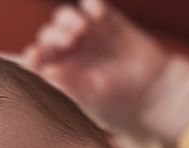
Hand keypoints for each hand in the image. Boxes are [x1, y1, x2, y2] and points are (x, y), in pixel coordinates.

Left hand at [23, 0, 168, 126]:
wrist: (155, 89)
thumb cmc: (121, 98)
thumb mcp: (93, 92)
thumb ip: (69, 81)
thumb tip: (46, 70)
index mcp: (63, 72)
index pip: (39, 60)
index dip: (34, 55)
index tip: (35, 53)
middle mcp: (73, 52)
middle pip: (50, 34)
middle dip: (54, 34)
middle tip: (71, 40)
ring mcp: (90, 35)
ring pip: (66, 16)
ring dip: (68, 18)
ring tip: (82, 29)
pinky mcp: (109, 22)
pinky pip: (93, 5)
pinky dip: (91, 5)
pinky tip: (98, 14)